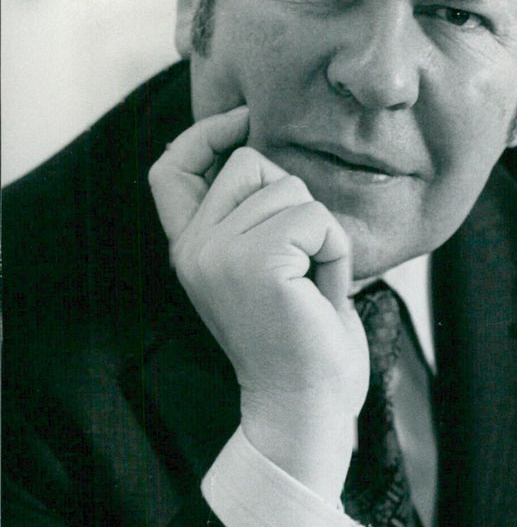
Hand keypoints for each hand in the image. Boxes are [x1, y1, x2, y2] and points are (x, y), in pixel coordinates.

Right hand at [148, 107, 368, 501]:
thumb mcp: (262, 269)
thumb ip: (249, 218)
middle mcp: (193, 248)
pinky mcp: (257, 260)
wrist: (303, 408)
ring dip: (321, 235)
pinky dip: (335, 252)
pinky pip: (317, 218)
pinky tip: (322, 294)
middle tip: (301, 267)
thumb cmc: (298, 342)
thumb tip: (257, 152)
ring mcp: (219, 253)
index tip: (243, 118)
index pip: (171, 168)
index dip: (204, 133)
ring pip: (292, 189)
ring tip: (311, 288)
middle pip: (252, 164)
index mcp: (189, 249)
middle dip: (295, 203)